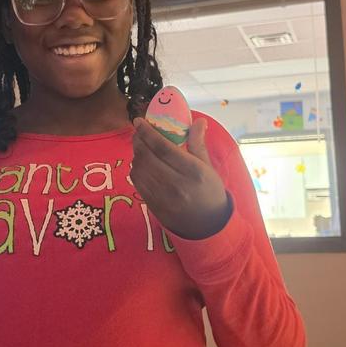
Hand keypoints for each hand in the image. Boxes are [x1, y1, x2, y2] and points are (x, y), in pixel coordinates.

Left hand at [131, 116, 230, 239]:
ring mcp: (162, 196)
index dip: (148, 132)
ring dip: (136, 154)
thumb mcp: (208, 167)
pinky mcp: (153, 204)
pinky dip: (136, 168)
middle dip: (138, 140)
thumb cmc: (209, 191)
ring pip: (139, 169)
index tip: (139, 121)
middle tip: (138, 131)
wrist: (207, 225)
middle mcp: (176, 184)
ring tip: (141, 146)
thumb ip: (198, 143)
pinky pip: (137, 182)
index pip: (163, 147)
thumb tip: (198, 120)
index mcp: (192, 171)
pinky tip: (141, 163)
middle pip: (147, 157)